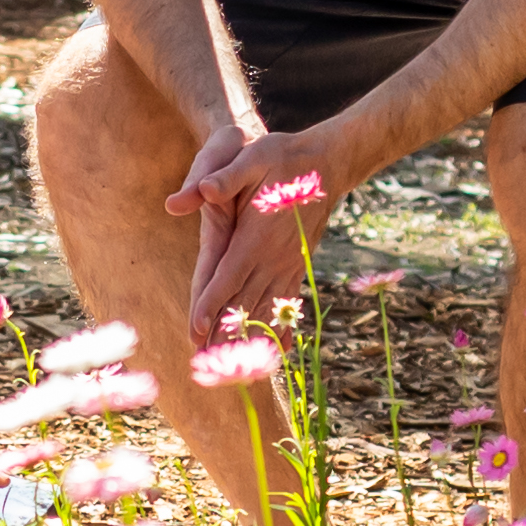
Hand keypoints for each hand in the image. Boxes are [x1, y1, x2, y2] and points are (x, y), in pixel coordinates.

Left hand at [175, 121, 347, 341]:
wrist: (329, 163)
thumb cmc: (283, 157)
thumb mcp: (252, 157)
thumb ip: (224, 176)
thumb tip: (199, 190)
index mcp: (256, 236)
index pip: (228, 276)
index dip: (211, 303)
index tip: (195, 328)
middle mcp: (274, 257)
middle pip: (243, 302)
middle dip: (222, 333)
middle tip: (202, 363)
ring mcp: (289, 264)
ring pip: (265, 308)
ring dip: (248, 338)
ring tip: (232, 368)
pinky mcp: (298, 265)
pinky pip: (287, 303)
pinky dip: (281, 327)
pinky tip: (279, 351)